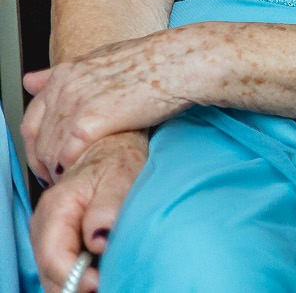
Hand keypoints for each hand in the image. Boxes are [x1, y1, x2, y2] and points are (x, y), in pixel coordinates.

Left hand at [23, 28, 210, 182]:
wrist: (180, 62)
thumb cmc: (153, 61)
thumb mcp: (102, 59)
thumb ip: (65, 75)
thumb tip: (30, 80)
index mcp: (65, 72)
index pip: (31, 118)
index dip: (35, 143)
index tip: (45, 156)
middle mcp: (64, 88)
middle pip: (36, 137)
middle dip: (41, 160)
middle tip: (54, 173)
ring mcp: (75, 105)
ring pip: (49, 149)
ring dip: (54, 168)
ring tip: (69, 178)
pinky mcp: (90, 123)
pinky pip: (66, 155)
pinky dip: (69, 168)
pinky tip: (80, 172)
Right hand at [29, 131, 145, 292]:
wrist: (115, 145)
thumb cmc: (118, 159)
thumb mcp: (120, 177)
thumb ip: (108, 208)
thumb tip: (98, 242)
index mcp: (56, 208)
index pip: (53, 257)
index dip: (74, 277)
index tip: (100, 283)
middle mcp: (45, 223)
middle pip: (49, 271)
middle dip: (74, 284)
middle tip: (105, 285)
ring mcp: (50, 231)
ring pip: (53, 272)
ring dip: (75, 282)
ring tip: (104, 280)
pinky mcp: (60, 237)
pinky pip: (61, 265)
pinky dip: (77, 275)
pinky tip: (98, 273)